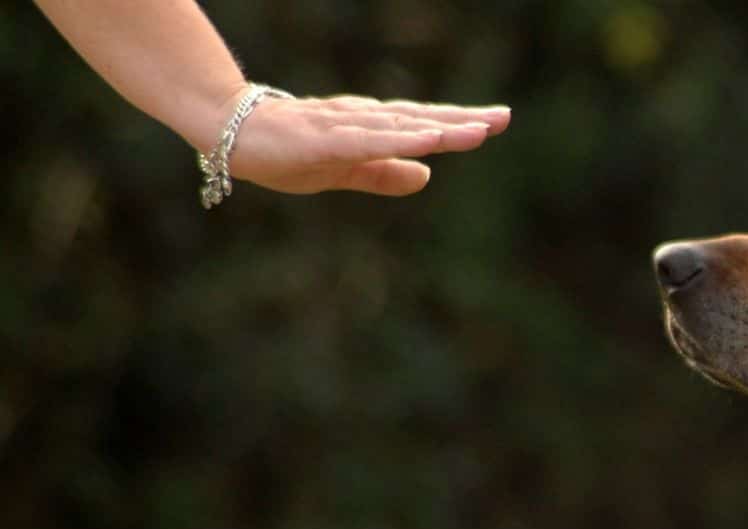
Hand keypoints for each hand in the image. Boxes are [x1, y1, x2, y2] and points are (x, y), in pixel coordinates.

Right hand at [225, 91, 510, 196]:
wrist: (228, 132)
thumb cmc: (285, 150)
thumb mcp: (343, 171)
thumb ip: (384, 174)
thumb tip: (427, 177)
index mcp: (371, 129)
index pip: (423, 124)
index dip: (460, 123)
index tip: (498, 121)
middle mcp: (363, 121)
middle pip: (421, 119)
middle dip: (463, 119)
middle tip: (504, 117)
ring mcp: (344, 128)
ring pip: (400, 127)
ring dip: (439, 127)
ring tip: (477, 130)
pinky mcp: (324, 140)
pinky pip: (368, 141)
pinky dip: (398, 140)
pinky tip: (425, 140)